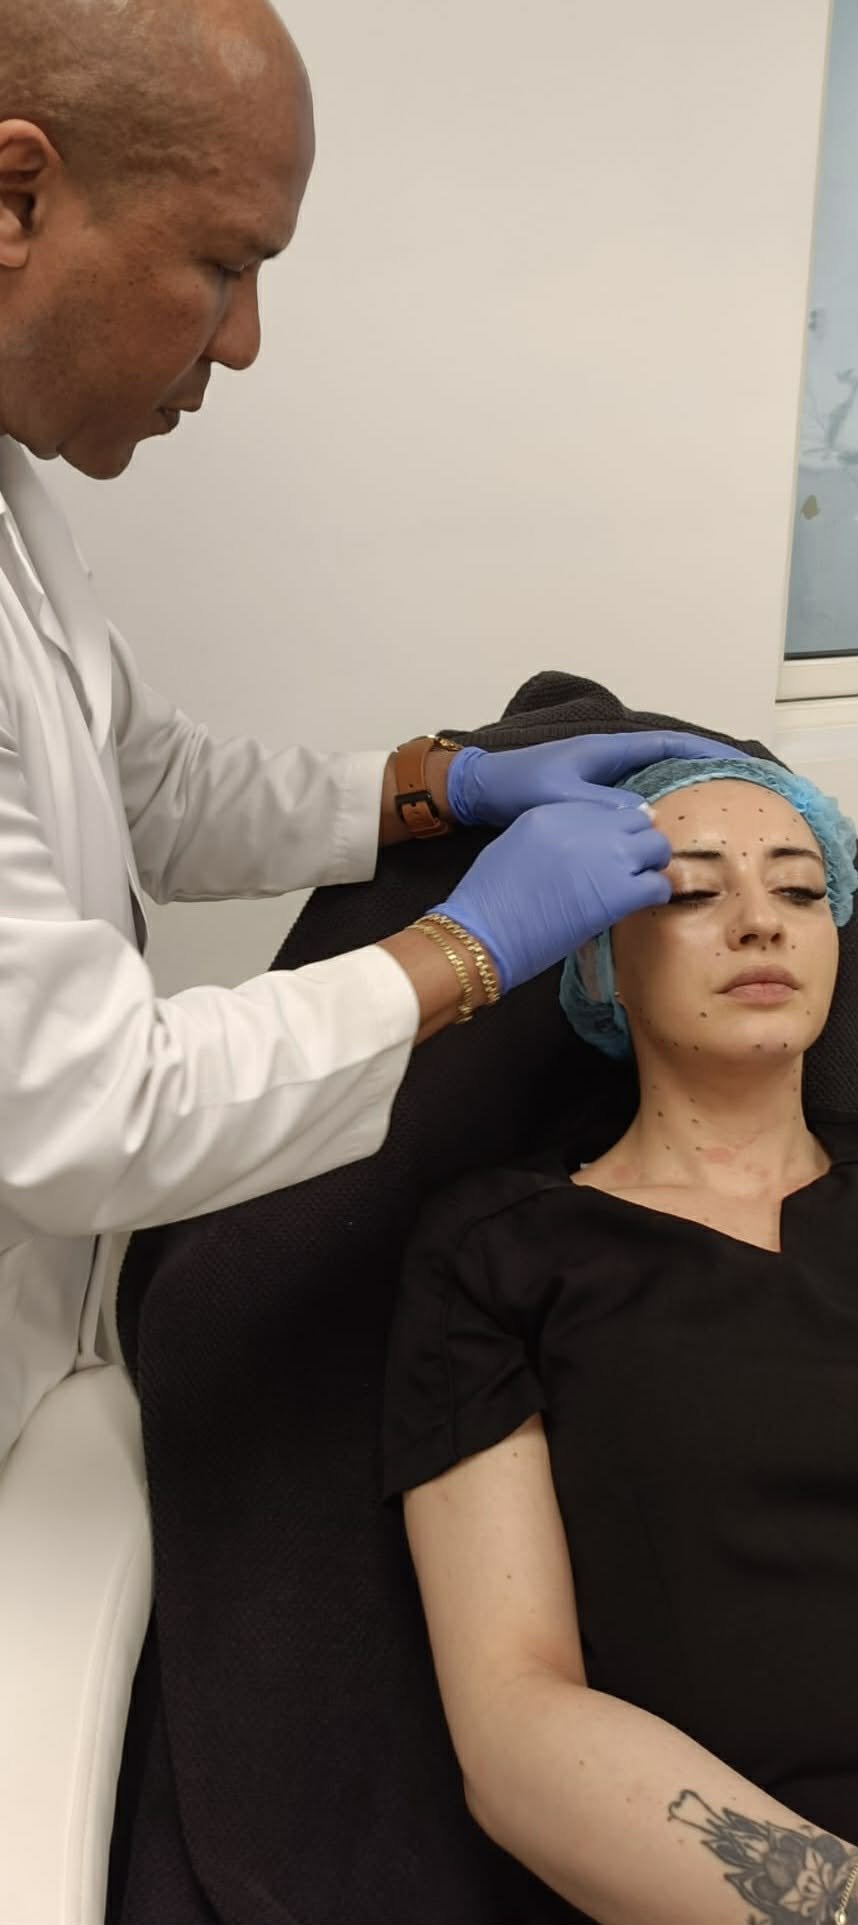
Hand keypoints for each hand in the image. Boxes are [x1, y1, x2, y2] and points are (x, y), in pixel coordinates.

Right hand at [433, 799, 671, 992]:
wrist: (485, 929)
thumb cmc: (489, 896)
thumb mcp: (517, 843)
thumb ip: (554, 834)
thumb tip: (582, 848)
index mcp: (557, 811)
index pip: (607, 808)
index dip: (615, 830)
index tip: (612, 849)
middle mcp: (587, 826)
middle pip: (637, 821)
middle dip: (638, 842)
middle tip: (630, 867)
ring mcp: (607, 856)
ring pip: (657, 847)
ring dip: (650, 866)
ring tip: (637, 885)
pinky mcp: (620, 891)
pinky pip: (659, 885)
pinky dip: (654, 895)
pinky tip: (637, 905)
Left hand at [446, 730, 747, 828]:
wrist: (484, 790)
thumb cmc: (520, 786)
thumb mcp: (565, 796)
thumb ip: (604, 807)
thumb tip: (648, 818)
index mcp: (609, 750)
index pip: (670, 745)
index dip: (706, 753)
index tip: (739, 763)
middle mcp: (611, 761)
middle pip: (669, 763)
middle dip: (704, 774)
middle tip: (740, 793)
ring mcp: (603, 780)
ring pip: (654, 785)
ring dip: (683, 796)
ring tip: (716, 817)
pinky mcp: (593, 801)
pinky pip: (636, 805)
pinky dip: (656, 816)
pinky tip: (667, 838)